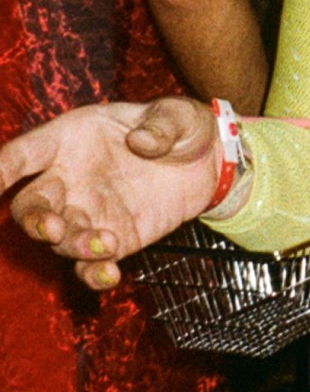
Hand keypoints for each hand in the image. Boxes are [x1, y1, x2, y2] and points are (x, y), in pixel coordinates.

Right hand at [0, 97, 219, 289]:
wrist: (208, 163)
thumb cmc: (182, 128)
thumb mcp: (180, 115)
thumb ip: (161, 125)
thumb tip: (142, 142)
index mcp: (71, 139)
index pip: (24, 153)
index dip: (1, 168)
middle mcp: (69, 179)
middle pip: (30, 205)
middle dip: (33, 220)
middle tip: (55, 229)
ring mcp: (87, 213)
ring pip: (59, 239)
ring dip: (73, 247)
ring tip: (107, 245)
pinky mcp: (112, 240)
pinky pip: (89, 264)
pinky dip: (94, 274)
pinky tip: (111, 275)